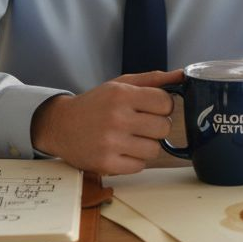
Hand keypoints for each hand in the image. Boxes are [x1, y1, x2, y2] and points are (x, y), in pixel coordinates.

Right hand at [31, 69, 180, 174]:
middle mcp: (117, 118)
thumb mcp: (120, 85)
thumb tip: (182, 76)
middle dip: (157, 126)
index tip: (152, 108)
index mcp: (121, 95)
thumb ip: (152, 80)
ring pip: (154, 149)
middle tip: (142, 124)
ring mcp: (111, 143)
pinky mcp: (106, 163)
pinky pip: (139, 166)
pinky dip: (134, 160)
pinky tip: (122, 150)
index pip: (165, 102)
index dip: (163, 106)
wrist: (60, 126)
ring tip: (131, 138)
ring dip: (147, 145)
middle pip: (164, 128)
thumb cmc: (96, 104)